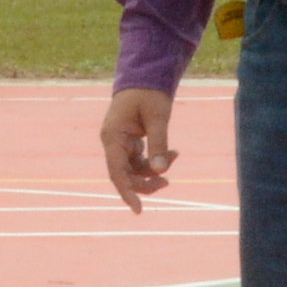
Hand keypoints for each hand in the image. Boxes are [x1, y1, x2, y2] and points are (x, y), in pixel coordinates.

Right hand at [102, 88, 176, 211]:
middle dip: (146, 182)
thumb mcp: (158, 117)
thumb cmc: (149, 92)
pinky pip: (140, 161)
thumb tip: (161, 172)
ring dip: (153, 171)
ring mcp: (120, 143)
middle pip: (125, 175)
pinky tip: (172, 152)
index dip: (127, 192)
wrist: (145, 75)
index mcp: (112, 136)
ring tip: (174, 156)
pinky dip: (155, 161)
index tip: (138, 210)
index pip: (116, 171)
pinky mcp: (129, 142)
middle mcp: (112, 142)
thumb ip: (159, 144)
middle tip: (168, 183)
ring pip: (134, 170)